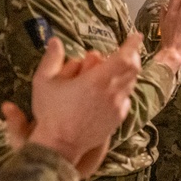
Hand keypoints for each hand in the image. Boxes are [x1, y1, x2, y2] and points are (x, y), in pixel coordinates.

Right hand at [22, 34, 140, 175]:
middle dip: (130, 57)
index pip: (125, 58)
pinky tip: (106, 91)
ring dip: (123, 73)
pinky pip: (126, 99)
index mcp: (98, 81)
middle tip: (122, 51)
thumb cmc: (51, 112)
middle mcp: (113, 93)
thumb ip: (52, 59)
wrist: (61, 144)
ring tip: (106, 72)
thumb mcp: (44, 82)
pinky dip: (121, 90)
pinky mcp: (119, 118)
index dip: (133, 45)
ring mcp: (118, 107)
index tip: (136, 36)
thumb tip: (55, 41)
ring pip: (130, 84)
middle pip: (133, 69)